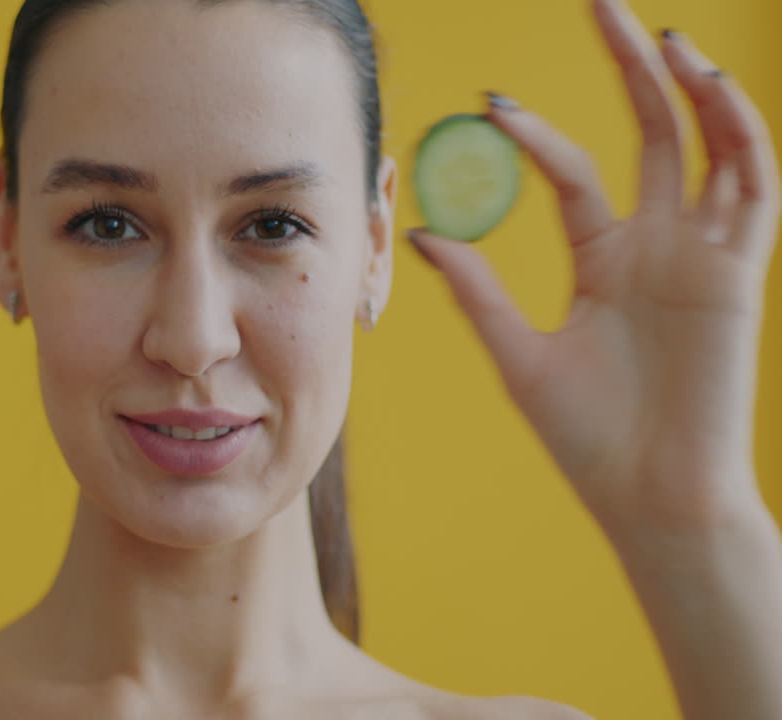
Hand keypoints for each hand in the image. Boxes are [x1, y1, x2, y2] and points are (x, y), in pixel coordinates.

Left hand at [407, 0, 778, 536]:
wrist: (649, 496)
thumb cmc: (587, 438)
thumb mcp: (517, 353)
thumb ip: (476, 290)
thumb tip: (417, 232)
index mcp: (605, 260)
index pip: (573, 174)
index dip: (535, 135)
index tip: (488, 106)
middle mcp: (657, 244)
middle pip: (648, 133)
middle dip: (627, 68)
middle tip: (598, 2)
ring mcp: (702, 252)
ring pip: (707, 144)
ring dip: (690, 84)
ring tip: (654, 31)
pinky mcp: (740, 270)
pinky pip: (751, 183)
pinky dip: (736, 129)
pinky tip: (704, 81)